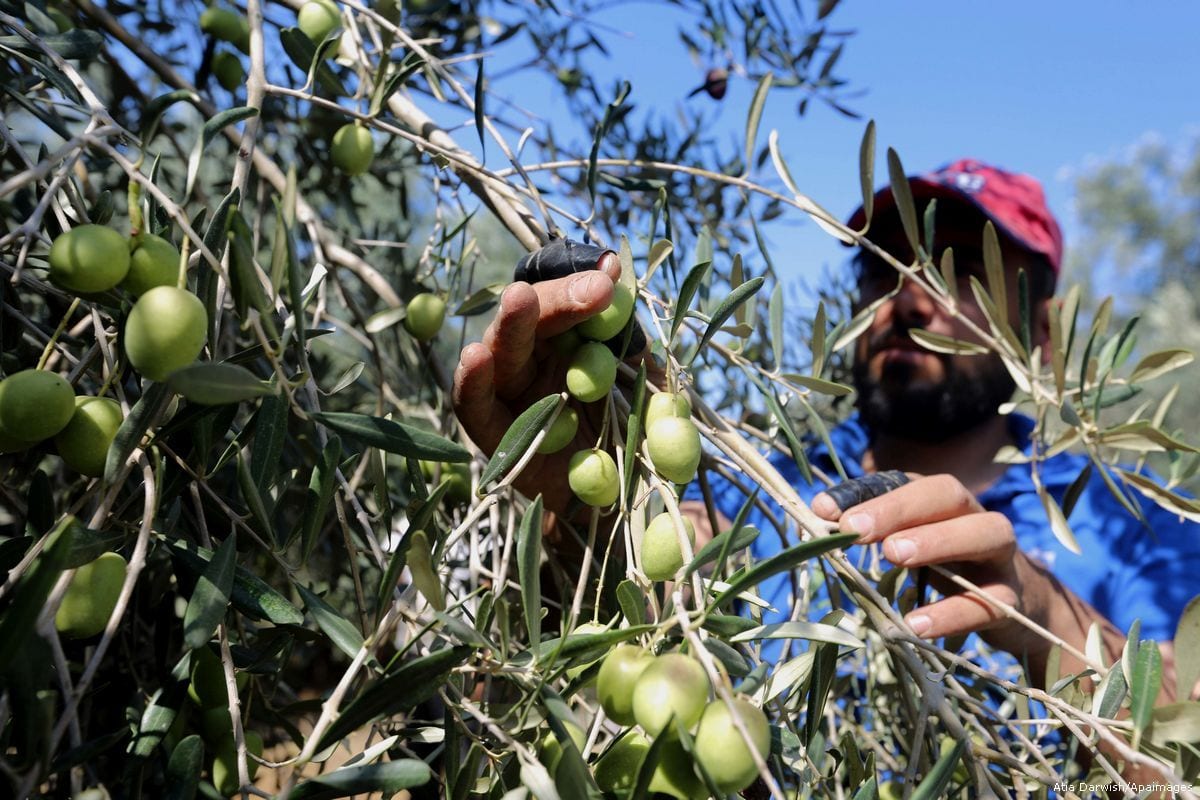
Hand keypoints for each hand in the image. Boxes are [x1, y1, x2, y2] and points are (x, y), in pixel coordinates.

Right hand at [452, 251, 625, 515]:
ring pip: (503, 350)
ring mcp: (513, 392)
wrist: (621, 509)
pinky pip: (475, 406)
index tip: (613, 271)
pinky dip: (472, 383)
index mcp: (579, 341)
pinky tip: (475, 357)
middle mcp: (541, 358)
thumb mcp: (658, 404)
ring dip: (511, 324)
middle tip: (595, 290)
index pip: (574, 299)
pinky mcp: (493, 432)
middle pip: (537, 316)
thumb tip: (637, 327)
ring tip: (519, 300)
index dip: (588, 282)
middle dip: (562, 298)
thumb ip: (650, 369)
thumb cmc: (640, 447)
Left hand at [811, 474, 1058, 658]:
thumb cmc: (951, 568)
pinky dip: (953, 614)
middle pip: (947, 493)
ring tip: (892, 556)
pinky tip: (915, 625)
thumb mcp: (912, 544)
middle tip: (855, 530)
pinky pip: (990, 603)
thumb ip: (871, 532)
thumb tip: (817, 520)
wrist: (1025, 608)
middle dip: (899, 507)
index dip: (861, 491)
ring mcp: (1001, 557)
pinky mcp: (1014, 601)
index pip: (905, 480)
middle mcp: (975, 517)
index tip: (821, 509)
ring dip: (937, 540)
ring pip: (986, 532)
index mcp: (943, 501)